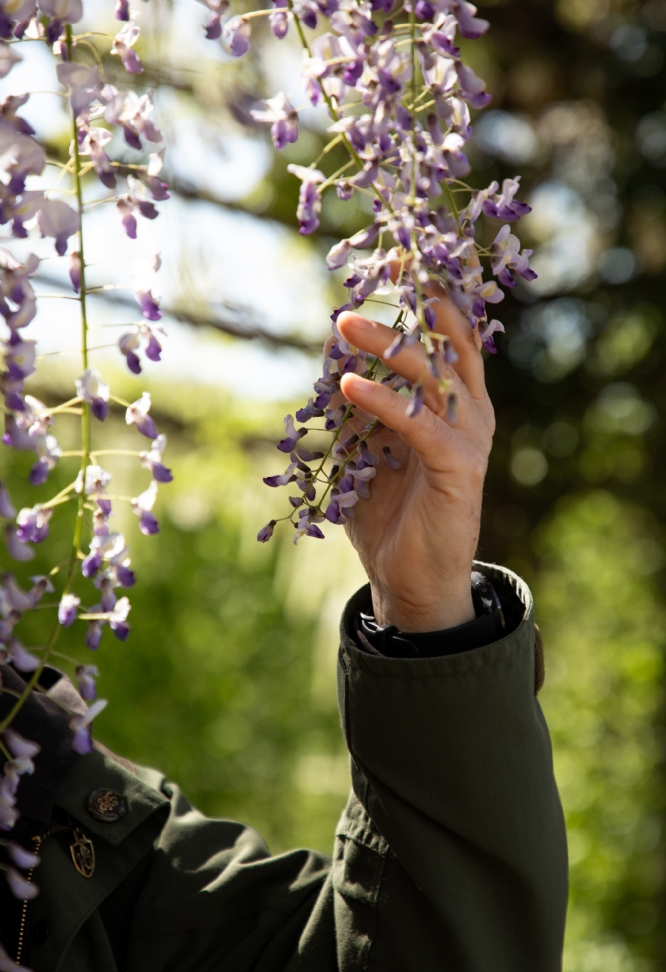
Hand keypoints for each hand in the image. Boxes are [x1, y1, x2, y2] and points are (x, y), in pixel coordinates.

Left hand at [336, 283, 494, 632]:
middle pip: (445, 345)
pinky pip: (419, 426)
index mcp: (454, 404)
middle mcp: (470, 413)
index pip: (445, 339)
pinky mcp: (461, 468)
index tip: (388, 267)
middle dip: (409, 309)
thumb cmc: (389, 515)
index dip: (423, 300)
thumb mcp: (364, 450)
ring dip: (390, 346)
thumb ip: (354, 409)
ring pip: (434, 378)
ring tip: (345, 324)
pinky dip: (383, 402)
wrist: (412, 581)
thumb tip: (331, 357)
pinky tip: (349, 387)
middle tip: (370, 280)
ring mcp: (470, 439)